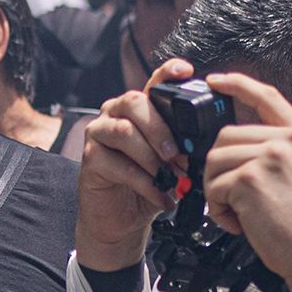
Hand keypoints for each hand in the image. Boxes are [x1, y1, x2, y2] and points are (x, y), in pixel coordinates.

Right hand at [76, 58, 189, 270]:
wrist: (124, 220)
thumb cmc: (149, 186)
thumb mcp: (172, 163)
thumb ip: (182, 147)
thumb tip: (202, 144)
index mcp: (139, 111)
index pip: (152, 84)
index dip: (167, 73)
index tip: (185, 71)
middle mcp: (115, 116)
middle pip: (134, 102)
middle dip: (160, 128)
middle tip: (176, 155)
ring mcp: (98, 135)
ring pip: (123, 131)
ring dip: (151, 156)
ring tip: (168, 178)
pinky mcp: (89, 159)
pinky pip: (118, 164)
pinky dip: (144, 183)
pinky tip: (159, 195)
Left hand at [199, 73, 291, 291]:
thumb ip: (274, 151)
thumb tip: (233, 145)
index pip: (266, 96)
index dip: (237, 83)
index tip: (215, 79)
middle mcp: (287, 141)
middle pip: (224, 138)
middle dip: (220, 170)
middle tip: (237, 198)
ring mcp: (269, 156)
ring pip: (213, 161)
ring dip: (217, 192)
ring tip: (241, 212)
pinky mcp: (250, 178)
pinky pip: (212, 187)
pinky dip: (218, 210)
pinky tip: (241, 222)